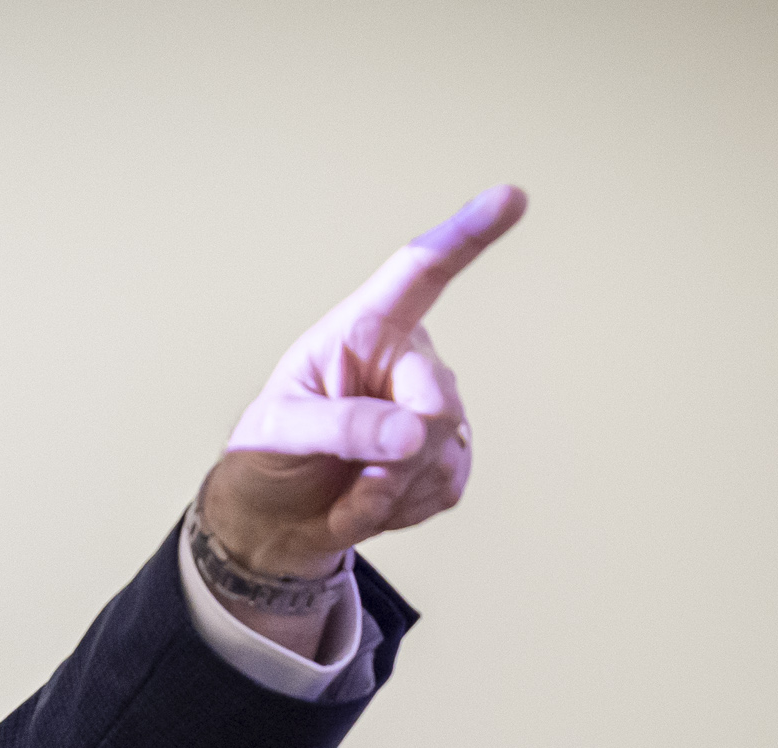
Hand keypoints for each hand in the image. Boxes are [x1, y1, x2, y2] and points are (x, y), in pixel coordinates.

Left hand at [201, 183, 527, 591]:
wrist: (272, 521)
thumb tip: (414, 431)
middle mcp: (406, 360)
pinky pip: (448, 483)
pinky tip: (368, 503)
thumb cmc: (266, 457)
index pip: (418, 274)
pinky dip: (402, 509)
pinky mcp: (447, 455)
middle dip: (396, 453)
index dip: (466, 236)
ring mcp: (432, 407)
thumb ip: (340, 427)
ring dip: (389, 490)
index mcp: (361, 331)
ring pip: (445, 449)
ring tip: (346, 492)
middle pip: (437, 399)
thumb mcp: (279, 434)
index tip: (511, 197)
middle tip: (353, 479)